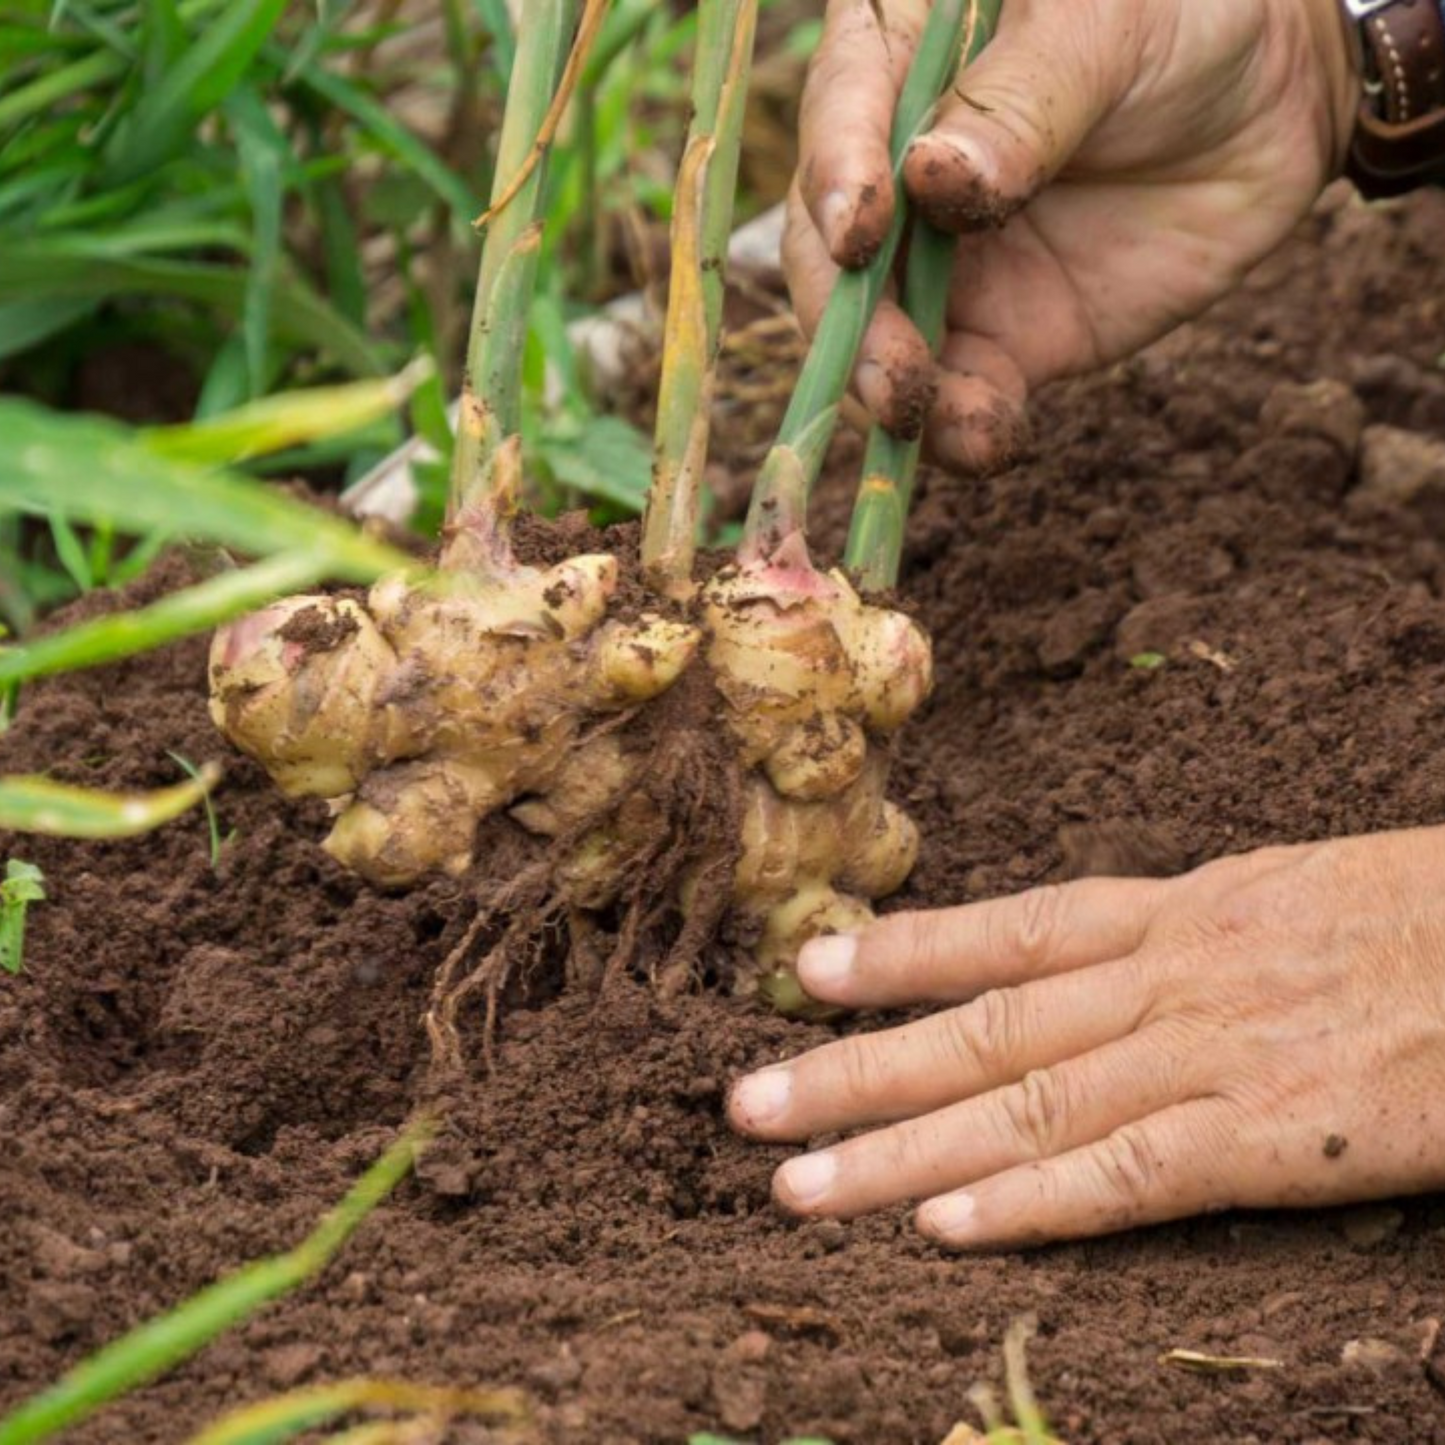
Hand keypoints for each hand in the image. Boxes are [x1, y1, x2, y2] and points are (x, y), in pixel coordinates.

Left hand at [728, 831, 1444, 1248]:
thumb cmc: (1433, 919)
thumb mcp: (1294, 893)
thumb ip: (1192, 935)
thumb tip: (1114, 961)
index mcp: (1181, 912)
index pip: (1008, 932)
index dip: (899, 952)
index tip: (804, 969)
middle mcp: (1170, 976)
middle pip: (982, 1027)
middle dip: (854, 1067)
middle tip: (745, 1102)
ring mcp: (1214, 1055)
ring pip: (1022, 1105)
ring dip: (899, 1150)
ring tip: (797, 1182)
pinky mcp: (1275, 1137)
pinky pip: (1126, 1176)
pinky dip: (1028, 1203)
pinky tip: (939, 1229)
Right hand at [787, 0, 1359, 471]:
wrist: (1279, 99)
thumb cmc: (1183, 14)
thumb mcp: (1108, 25)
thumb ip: (1022, 100)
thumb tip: (932, 182)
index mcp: (897, 59)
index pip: (838, 114)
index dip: (834, 178)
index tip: (858, 235)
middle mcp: (896, 176)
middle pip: (832, 256)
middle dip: (851, 322)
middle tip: (889, 371)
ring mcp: (940, 269)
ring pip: (880, 344)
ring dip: (892, 395)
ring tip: (925, 420)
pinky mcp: (997, 339)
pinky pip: (960, 396)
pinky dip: (962, 430)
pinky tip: (988, 440)